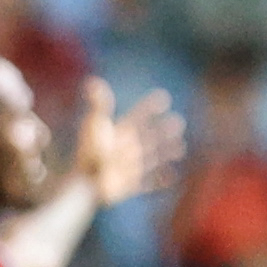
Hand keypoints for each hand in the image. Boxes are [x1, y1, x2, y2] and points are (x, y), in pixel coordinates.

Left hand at [71, 74, 185, 211]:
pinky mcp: (130, 186)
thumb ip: (99, 104)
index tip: (164, 97)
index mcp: (119, 134)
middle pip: (148, 138)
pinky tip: (173, 176)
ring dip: (166, 153)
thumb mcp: (96, 125)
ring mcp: (129, 168)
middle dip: (163, 130)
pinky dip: (161, 181)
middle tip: (179, 121)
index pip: (138, 117)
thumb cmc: (90, 152)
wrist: (86, 183)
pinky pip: (148, 184)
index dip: (150, 107)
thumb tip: (91, 80)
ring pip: (152, 159)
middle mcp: (126, 150)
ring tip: (180, 147)